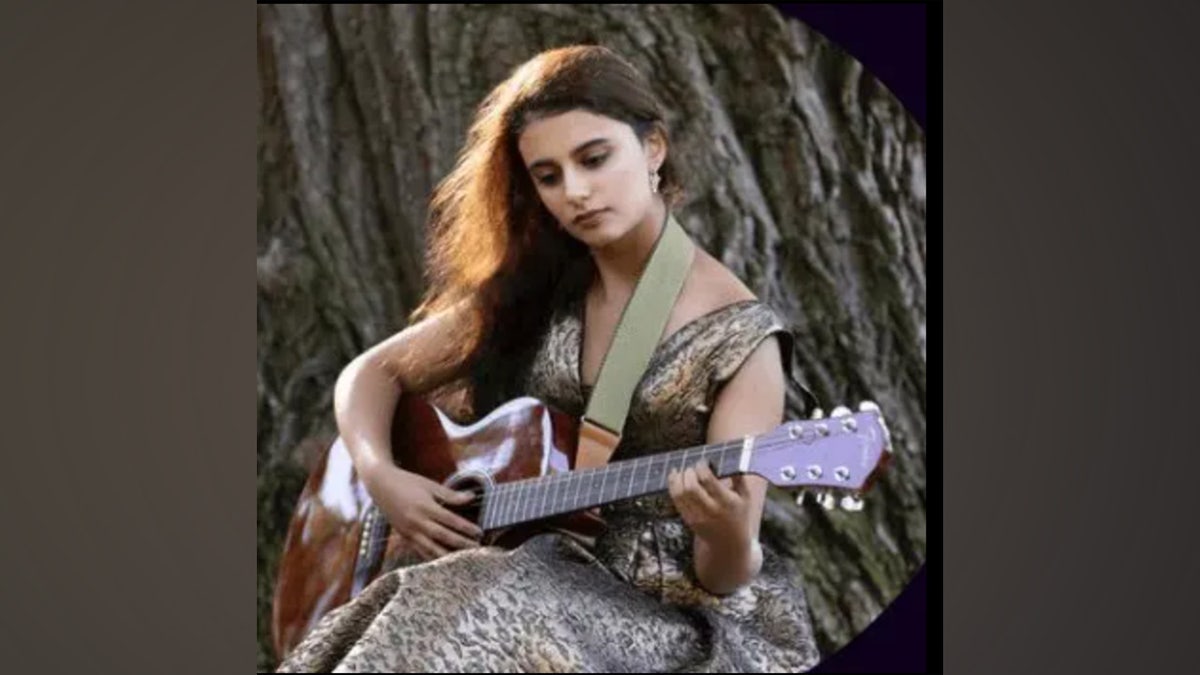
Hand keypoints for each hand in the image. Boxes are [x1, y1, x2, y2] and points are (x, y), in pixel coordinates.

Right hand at [362, 463, 482, 560]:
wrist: (380, 485)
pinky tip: (444, 563)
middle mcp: (417, 522)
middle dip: (461, 544)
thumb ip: (450, 494)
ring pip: (431, 549)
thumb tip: (472, 497)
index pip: (450, 521)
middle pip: (443, 537)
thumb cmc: (408, 482)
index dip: (466, 528)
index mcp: (425, 507)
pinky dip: (432, 558)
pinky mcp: (404, 537)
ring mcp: (409, 532)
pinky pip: (420, 552)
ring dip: (448, 556)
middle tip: (478, 549)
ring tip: (464, 560)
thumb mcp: (429, 485)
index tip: (480, 533)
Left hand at [667, 459, 751, 546]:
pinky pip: (676, 500)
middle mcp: (711, 510)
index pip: (707, 480)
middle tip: (692, 467)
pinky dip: (672, 486)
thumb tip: (729, 458)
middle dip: (688, 472)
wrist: (729, 543)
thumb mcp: (745, 496)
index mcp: (726, 502)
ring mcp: (698, 517)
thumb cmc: (738, 514)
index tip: (703, 462)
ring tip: (682, 470)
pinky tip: (675, 477)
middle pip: (690, 486)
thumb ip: (739, 477)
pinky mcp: (688, 520)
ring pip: (680, 494)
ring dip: (678, 478)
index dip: (701, 467)